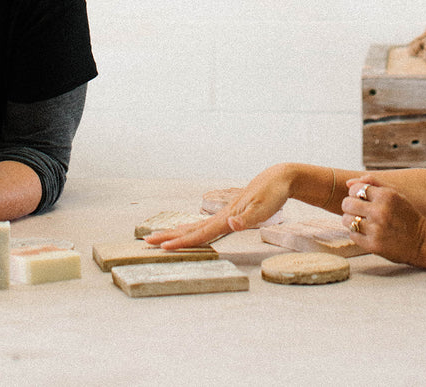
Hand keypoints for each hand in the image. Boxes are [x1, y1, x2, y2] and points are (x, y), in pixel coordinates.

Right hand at [145, 164, 290, 249]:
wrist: (278, 178)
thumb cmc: (272, 194)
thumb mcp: (265, 208)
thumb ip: (248, 219)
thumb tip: (231, 224)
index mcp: (226, 216)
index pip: (200, 233)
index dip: (182, 241)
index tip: (164, 247)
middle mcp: (221, 215)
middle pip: (190, 229)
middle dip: (169, 236)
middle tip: (147, 242)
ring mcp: (223, 213)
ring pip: (195, 226)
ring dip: (177, 233)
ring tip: (159, 237)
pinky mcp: (229, 213)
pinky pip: (204, 224)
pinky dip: (191, 229)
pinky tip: (186, 229)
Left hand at [342, 175, 425, 265]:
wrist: (423, 242)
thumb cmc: (406, 215)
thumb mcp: (395, 194)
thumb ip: (373, 183)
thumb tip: (348, 182)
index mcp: (385, 196)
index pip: (354, 189)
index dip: (355, 194)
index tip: (362, 199)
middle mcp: (379, 212)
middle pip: (347, 204)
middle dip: (350, 206)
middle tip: (360, 211)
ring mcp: (375, 229)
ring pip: (346, 220)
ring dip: (352, 220)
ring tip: (363, 222)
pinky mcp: (373, 245)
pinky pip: (352, 235)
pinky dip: (357, 234)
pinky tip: (368, 233)